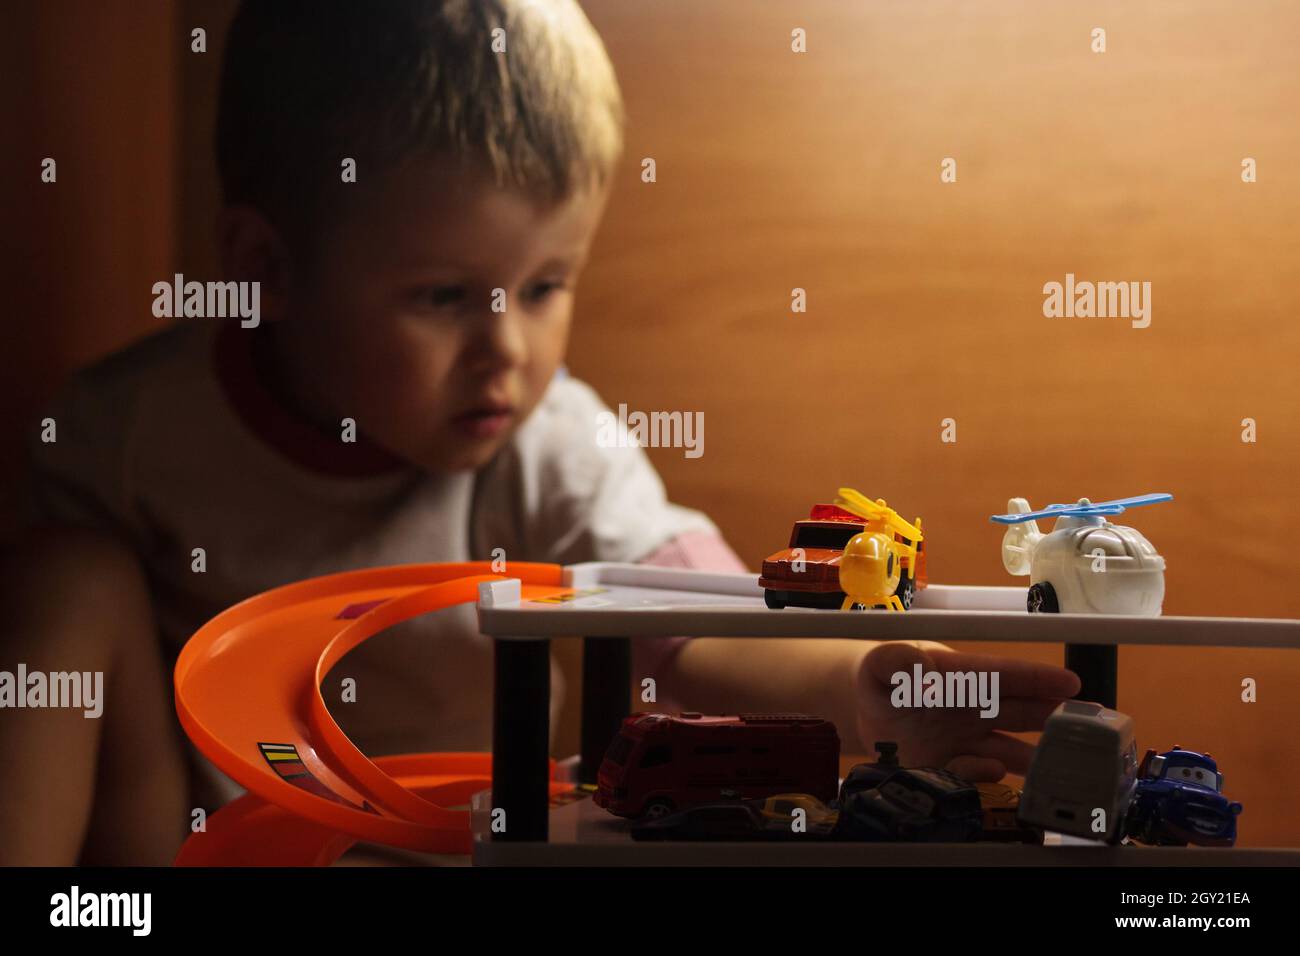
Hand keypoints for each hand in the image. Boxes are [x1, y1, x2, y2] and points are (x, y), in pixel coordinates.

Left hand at [853, 641, 1080, 781]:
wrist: (868, 717)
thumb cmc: (882, 681)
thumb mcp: (880, 666)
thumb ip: (893, 660)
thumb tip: (917, 665)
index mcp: (961, 676)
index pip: (1002, 675)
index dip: (1035, 678)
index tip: (1070, 682)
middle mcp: (974, 709)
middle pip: (1020, 712)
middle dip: (1053, 717)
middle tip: (1088, 726)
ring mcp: (969, 740)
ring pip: (1011, 748)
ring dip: (1035, 756)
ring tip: (1061, 766)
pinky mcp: (957, 768)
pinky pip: (979, 775)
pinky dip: (988, 776)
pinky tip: (992, 774)